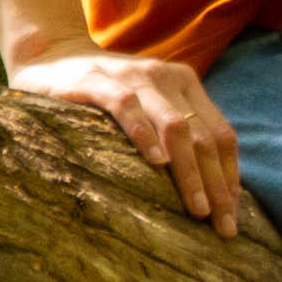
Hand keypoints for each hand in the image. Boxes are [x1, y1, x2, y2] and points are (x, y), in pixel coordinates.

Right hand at [10, 43, 242, 236]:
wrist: (48, 55)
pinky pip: (127, 107)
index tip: (233, 216)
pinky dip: (144, 135)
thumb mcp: (147, 105)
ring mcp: (132, 76)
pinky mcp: (96, 80)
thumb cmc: (103, 93)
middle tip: (223, 227)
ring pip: (175, 126)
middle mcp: (165, 76)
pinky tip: (156, 163)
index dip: (230, 176)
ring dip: (190, 171)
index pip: (221, 134)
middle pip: (204, 136)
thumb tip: (207, 187)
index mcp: (184, 84)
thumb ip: (174, 131)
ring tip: (198, 209)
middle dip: (217, 185)